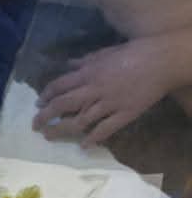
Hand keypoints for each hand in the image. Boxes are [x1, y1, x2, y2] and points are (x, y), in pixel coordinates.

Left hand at [35, 37, 184, 145]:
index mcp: (88, 73)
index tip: (38, 104)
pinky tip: (83, 146)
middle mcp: (94, 89)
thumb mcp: (105, 52)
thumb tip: (68, 64)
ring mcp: (108, 104)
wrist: (162, 60)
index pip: (59, 86)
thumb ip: (85, 61)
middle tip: (35, 126)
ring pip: (79, 121)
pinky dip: (92, 139)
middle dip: (45, 117)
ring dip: (61, 130)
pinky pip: (104, 130)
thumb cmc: (134, 52)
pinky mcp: (124, 114)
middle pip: (62, 105)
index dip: (45, 96)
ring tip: (49, 137)